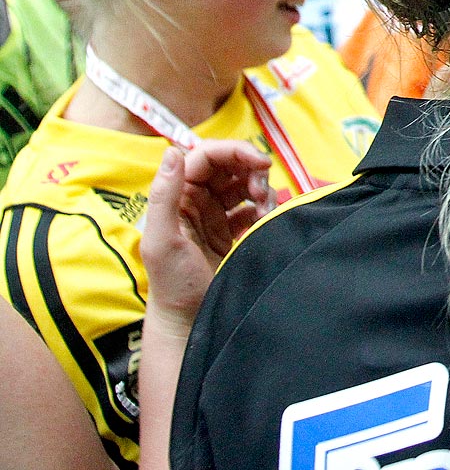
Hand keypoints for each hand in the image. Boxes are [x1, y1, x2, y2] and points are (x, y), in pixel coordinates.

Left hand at [141, 142, 273, 334]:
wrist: (189, 322)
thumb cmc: (172, 284)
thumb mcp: (162, 240)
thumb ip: (164, 196)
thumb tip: (173, 152)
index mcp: (177, 196)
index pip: (206, 156)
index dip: (235, 151)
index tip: (261, 162)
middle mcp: (195, 200)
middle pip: (229, 165)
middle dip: (251, 169)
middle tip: (263, 190)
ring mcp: (214, 215)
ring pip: (243, 183)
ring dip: (260, 188)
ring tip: (264, 210)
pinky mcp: (230, 231)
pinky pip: (251, 206)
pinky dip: (263, 207)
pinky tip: (264, 221)